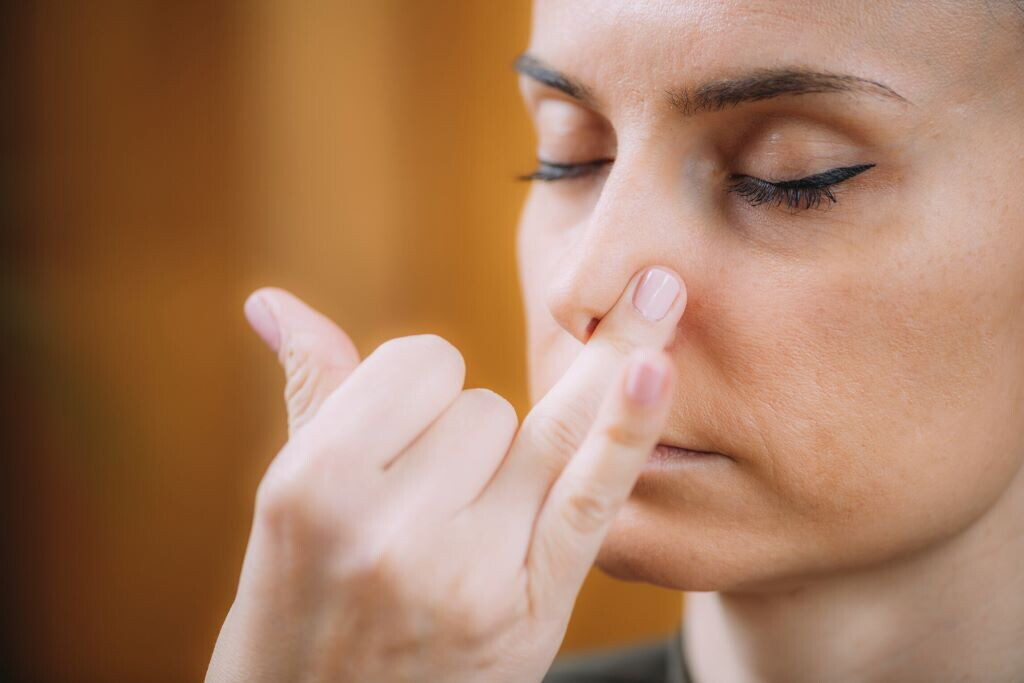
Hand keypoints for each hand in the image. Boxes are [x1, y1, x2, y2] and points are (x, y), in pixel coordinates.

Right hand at [207, 267, 685, 681]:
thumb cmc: (301, 606)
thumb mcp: (288, 507)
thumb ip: (311, 392)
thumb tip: (272, 300)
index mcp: (315, 484)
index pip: (420, 361)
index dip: (417, 393)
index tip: (398, 447)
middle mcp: (389, 527)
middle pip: (486, 403)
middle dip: (463, 440)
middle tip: (422, 516)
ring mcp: (467, 570)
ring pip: (541, 431)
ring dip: (514, 463)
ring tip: (459, 526)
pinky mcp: (532, 608)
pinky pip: (591, 494)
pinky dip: (627, 427)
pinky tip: (655, 364)